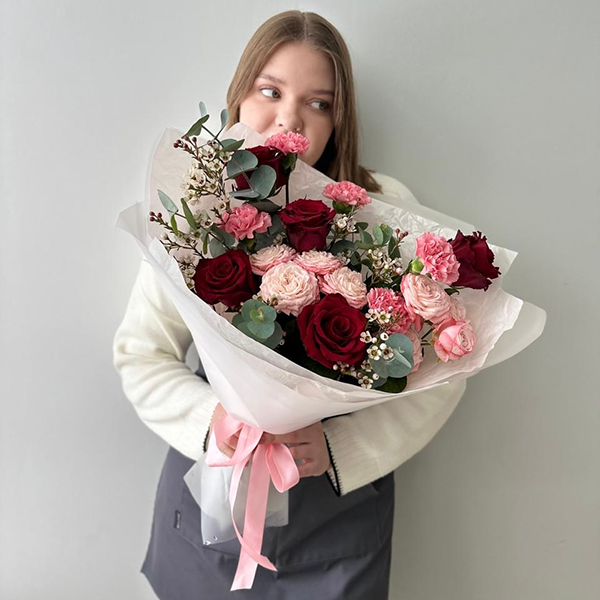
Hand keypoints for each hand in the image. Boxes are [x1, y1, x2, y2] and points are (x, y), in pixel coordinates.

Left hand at [209, 404, 330, 477]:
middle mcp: (316, 434)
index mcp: (311, 422)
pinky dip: (289, 471)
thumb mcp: (302, 428)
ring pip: (295, 453)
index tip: (262, 425)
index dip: (277, 423)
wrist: (325, 454)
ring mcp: (317, 450)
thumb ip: (287, 424)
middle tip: (260, 439)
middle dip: (275, 437)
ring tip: (269, 454)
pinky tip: (281, 470)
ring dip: (281, 454)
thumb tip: (261, 422)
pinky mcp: (317, 466)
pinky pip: (300, 470)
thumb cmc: (307, 439)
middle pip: (293, 435)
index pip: (294, 420)